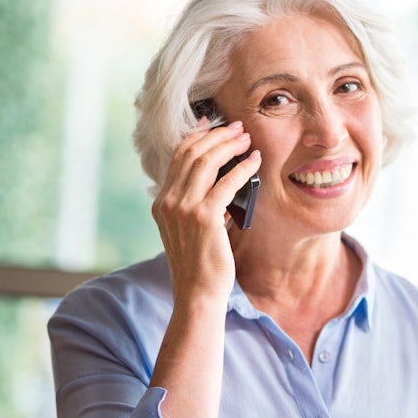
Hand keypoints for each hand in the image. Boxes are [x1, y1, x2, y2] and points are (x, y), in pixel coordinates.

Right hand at [152, 118, 260, 303]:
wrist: (197, 293)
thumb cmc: (201, 265)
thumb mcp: (190, 230)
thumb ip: (197, 206)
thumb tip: (221, 182)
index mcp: (162, 203)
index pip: (178, 158)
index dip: (197, 137)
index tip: (213, 124)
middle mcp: (168, 202)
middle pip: (191, 154)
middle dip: (217, 135)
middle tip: (238, 128)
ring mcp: (183, 209)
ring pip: (206, 162)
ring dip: (229, 146)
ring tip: (247, 139)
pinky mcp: (204, 218)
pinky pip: (226, 183)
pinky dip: (242, 168)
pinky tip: (255, 161)